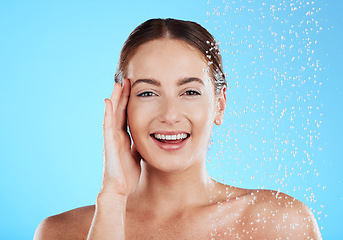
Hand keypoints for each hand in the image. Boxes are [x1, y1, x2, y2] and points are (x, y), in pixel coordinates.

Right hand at [101, 78, 140, 197]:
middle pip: (120, 111)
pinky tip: (108, 101)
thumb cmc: (128, 175)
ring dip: (115, 99)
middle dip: (123, 96)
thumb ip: (139, 145)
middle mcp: (117, 136)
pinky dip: (108, 113)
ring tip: (118, 84)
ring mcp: (112, 139)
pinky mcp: (109, 144)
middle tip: (127, 80)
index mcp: (124, 138)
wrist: (119, 190)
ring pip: (113, 115)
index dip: (130, 103)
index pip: (127, 116)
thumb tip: (149, 139)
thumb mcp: (137, 156)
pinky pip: (108, 126)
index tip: (135, 89)